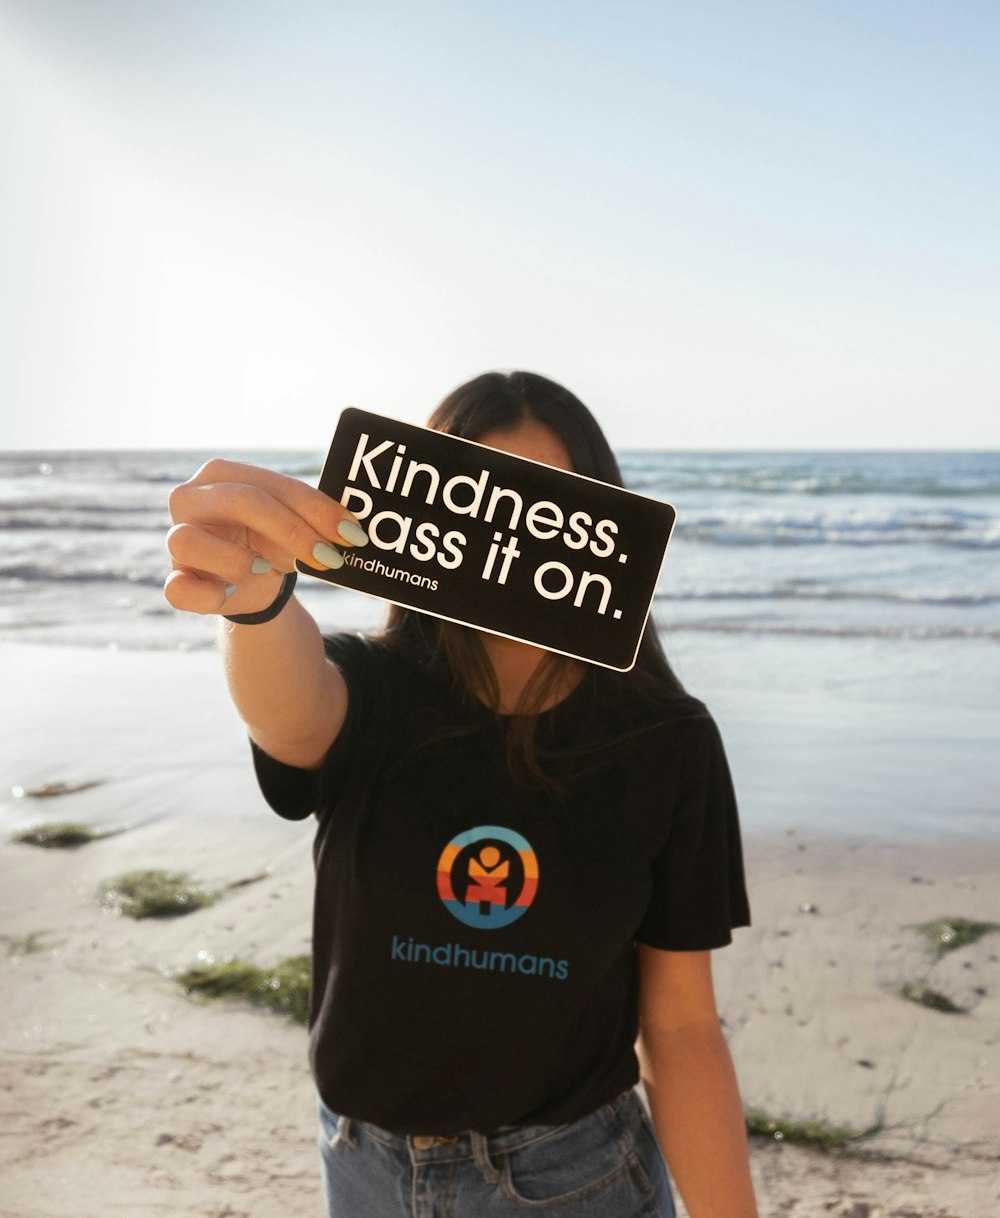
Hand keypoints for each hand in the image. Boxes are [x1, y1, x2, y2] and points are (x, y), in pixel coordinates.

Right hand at [164, 459, 366, 616]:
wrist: (249, 583)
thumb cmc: (269, 541)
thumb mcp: (293, 524)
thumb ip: (316, 519)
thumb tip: (352, 530)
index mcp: (220, 475)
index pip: (271, 484)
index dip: (315, 508)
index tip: (351, 534)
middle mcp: (190, 500)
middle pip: (242, 501)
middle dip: (294, 531)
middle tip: (331, 557)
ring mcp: (176, 540)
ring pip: (191, 540)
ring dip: (241, 560)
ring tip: (267, 570)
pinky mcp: (176, 579)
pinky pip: (178, 589)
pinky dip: (211, 596)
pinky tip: (233, 593)